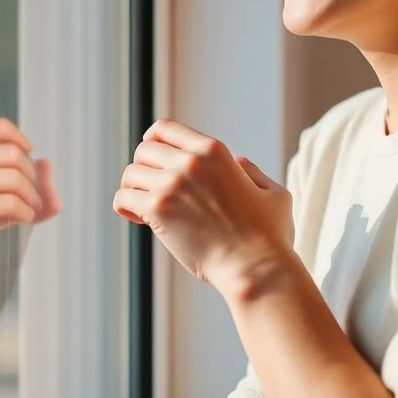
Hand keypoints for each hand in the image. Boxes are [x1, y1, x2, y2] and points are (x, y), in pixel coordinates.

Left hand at [113, 119, 292, 294]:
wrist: (256, 268)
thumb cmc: (269, 237)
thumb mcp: (274, 193)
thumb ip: (254, 173)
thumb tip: (239, 163)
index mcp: (214, 151)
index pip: (165, 128)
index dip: (155, 141)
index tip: (155, 158)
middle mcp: (190, 161)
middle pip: (144, 149)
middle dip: (145, 168)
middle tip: (152, 189)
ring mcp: (172, 185)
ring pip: (130, 174)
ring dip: (135, 190)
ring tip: (145, 207)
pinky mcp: (158, 210)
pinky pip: (123, 198)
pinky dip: (126, 208)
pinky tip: (140, 219)